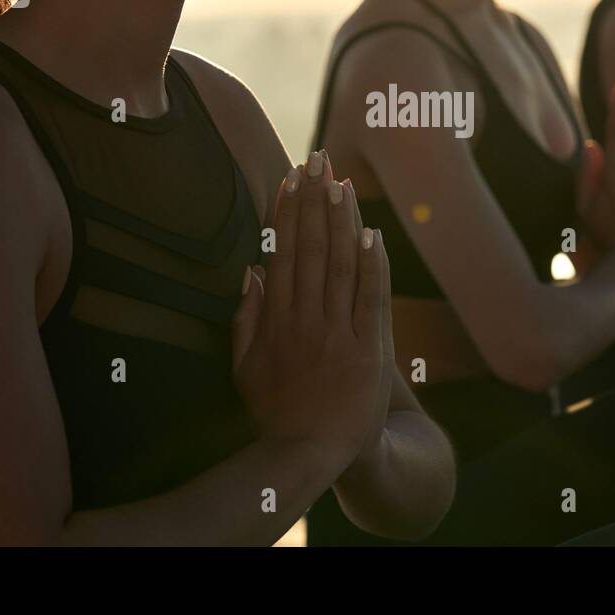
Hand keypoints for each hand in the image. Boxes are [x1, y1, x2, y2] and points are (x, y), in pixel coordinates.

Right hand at [232, 151, 386, 470]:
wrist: (311, 455)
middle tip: (317, 159)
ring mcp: (337, 335)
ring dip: (340, 220)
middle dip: (313, 201)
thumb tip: (250, 271)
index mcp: (274, 322)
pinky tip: (371, 232)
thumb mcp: (243, 368)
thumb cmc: (275, 412)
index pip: (282, 254)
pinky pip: (370, 298)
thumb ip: (244, 319)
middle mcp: (304, 322)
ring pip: (339, 266)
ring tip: (340, 181)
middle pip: (310, 249)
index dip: (287, 213)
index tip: (290, 177)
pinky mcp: (369, 350)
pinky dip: (371, 264)